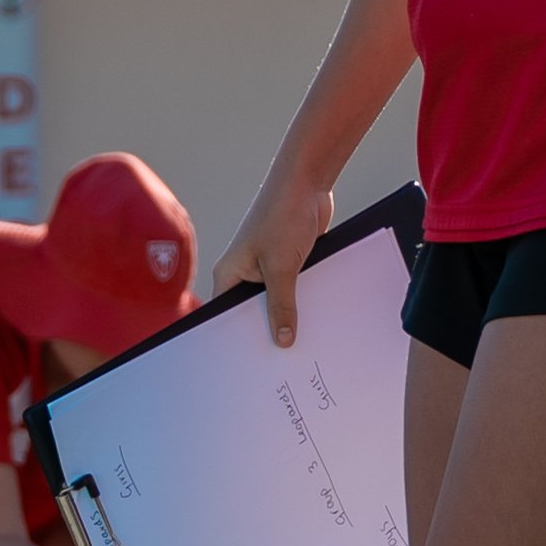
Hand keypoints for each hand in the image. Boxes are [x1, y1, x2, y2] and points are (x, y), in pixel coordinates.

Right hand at [207, 168, 337, 348]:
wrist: (307, 181)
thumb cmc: (281, 215)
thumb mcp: (281, 267)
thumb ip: (282, 305)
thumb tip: (282, 339)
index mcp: (229, 274)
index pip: (226, 317)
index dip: (237, 339)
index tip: (249, 364)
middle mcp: (245, 273)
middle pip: (255, 312)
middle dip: (269, 329)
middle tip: (284, 360)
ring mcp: (268, 267)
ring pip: (278, 301)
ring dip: (292, 313)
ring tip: (306, 340)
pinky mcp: (289, 262)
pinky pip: (295, 289)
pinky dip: (305, 298)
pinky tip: (319, 315)